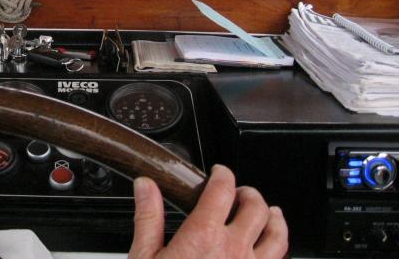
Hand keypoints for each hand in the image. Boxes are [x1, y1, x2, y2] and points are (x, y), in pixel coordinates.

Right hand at [129, 164, 287, 258]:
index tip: (220, 173)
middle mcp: (234, 251)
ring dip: (274, 218)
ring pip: (278, 236)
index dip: (223, 174)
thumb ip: (148, 217)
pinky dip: (277, 253)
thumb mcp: (145, 257)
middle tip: (240, 192)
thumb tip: (146, 187)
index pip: (223, 189)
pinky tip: (271, 252)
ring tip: (270, 213)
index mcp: (204, 236)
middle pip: (256, 207)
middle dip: (248, 193)